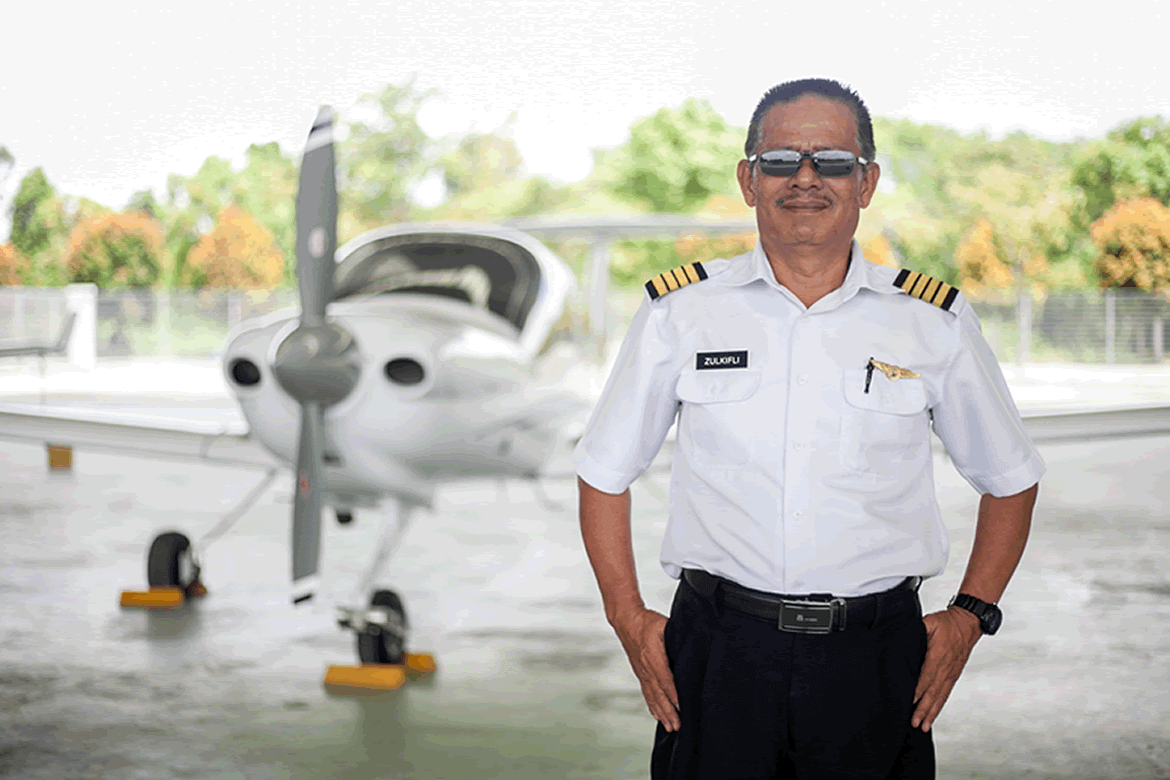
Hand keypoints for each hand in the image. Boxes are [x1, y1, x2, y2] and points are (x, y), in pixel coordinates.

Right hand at [611, 607, 678, 730]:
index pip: (665, 679)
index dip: (674, 695)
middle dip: (669, 712)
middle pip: (658, 693)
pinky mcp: (639, 672)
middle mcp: (645, 667)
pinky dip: (652, 706)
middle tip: (678, 726)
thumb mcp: (665, 625)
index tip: (683, 708)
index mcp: (652, 655)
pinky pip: (646, 692)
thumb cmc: (647, 621)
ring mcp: (641, 671)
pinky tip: (657, 715)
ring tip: (670, 727)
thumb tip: (692, 646)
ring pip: (652, 696)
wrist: (626, 620)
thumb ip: (677, 638)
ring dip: (661, 713)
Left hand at [911, 606, 982, 731]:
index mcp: (938, 655)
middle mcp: (946, 668)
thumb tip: (903, 638)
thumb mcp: (929, 622)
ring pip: (940, 696)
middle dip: (923, 708)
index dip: (918, 690)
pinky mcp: (953, 675)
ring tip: (923, 726)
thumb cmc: (947, 622)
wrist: (968, 623)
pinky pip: (946, 693)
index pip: (926, 676)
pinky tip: (933, 714)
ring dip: (931, 712)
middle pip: (933, 692)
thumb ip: (916, 630)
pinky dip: (939, 706)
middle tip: (914, 722)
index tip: (910, 702)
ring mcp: (951, 673)